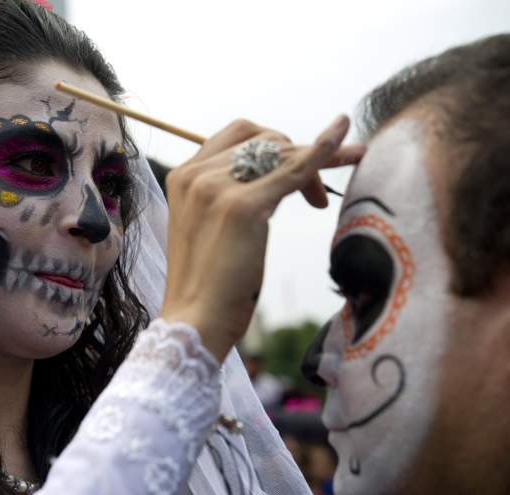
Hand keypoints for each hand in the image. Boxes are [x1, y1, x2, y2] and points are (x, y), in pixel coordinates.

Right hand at [160, 115, 363, 361]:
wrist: (195, 322)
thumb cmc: (207, 284)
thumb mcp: (210, 228)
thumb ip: (227, 197)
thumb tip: (273, 180)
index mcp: (183, 177)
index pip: (236, 136)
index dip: (271, 145)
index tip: (295, 169)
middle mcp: (196, 174)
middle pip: (261, 140)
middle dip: (296, 155)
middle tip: (317, 195)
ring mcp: (217, 187)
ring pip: (281, 153)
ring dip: (317, 158)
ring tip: (342, 176)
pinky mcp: (244, 206)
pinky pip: (295, 169)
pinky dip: (324, 150)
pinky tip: (346, 138)